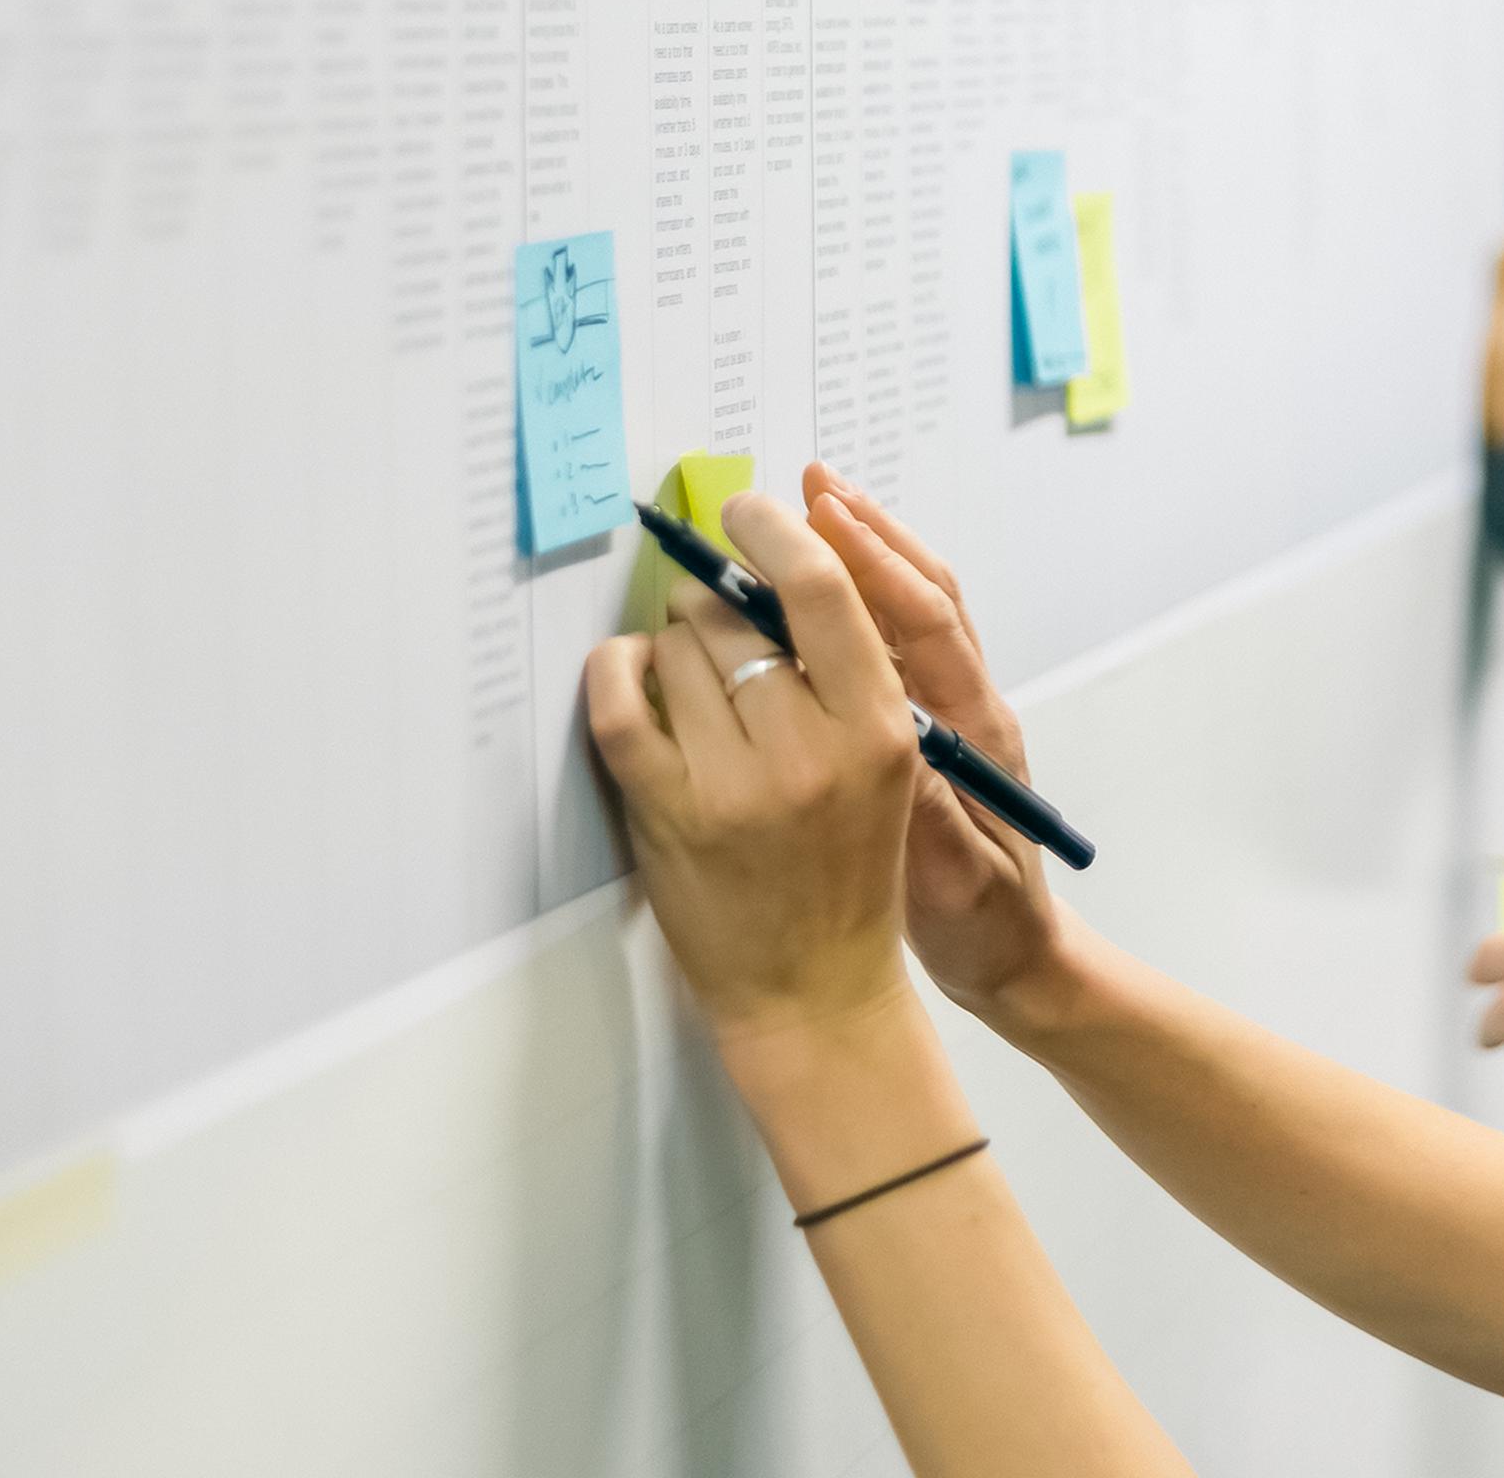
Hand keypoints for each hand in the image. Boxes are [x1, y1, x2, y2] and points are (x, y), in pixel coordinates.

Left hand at [582, 493, 924, 1051]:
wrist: (816, 991)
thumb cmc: (853, 872)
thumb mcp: (888, 768)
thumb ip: (847, 677)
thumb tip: (778, 570)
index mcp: (877, 730)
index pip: (823, 589)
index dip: (778, 532)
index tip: (749, 511)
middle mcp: (809, 752)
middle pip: (737, 615)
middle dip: (717, 601)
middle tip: (714, 621)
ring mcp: (733, 786)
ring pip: (679, 649)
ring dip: (672, 643)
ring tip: (687, 676)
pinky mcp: (668, 814)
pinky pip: (620, 705)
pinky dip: (616, 671)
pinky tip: (629, 673)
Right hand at [799, 462, 1077, 1025]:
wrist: (1018, 958)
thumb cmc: (985, 927)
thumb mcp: (956, 884)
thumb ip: (932, 817)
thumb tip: (908, 751)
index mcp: (976, 734)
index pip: (929, 627)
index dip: (878, 567)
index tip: (820, 520)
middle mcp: (969, 707)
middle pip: (927, 595)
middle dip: (870, 534)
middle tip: (808, 485)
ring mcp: (955, 712)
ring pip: (917, 608)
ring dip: (870, 553)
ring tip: (813, 506)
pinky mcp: (933, 728)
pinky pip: (901, 641)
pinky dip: (863, 598)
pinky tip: (818, 584)